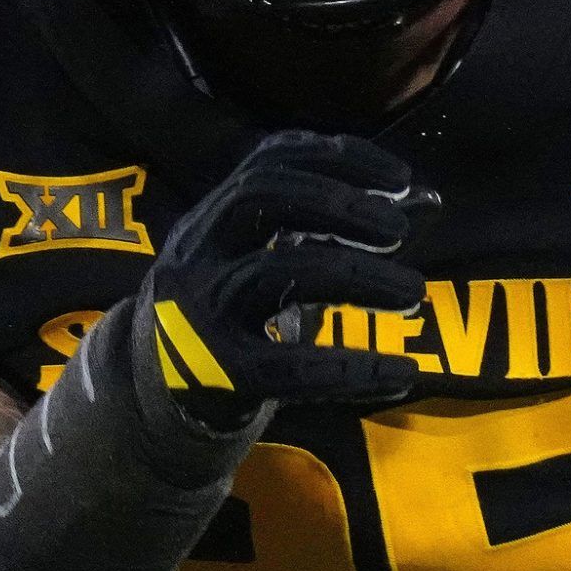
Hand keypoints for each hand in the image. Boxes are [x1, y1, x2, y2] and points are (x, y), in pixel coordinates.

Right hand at [0, 130, 440, 570]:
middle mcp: (198, 253)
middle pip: (261, 196)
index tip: (399, 178)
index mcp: (214, 221)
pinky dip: (351, 369)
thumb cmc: (230, 324)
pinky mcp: (212, 375)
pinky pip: (287, 367)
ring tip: (413, 293)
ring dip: (355, 276)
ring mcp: (199, 313)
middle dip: (337, 202)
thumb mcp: (273, 265)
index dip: (337, 157)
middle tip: (397, 229)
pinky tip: (401, 373)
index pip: (270, 160)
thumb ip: (336, 233)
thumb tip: (426, 199)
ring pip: (275, 272)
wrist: (145, 413)